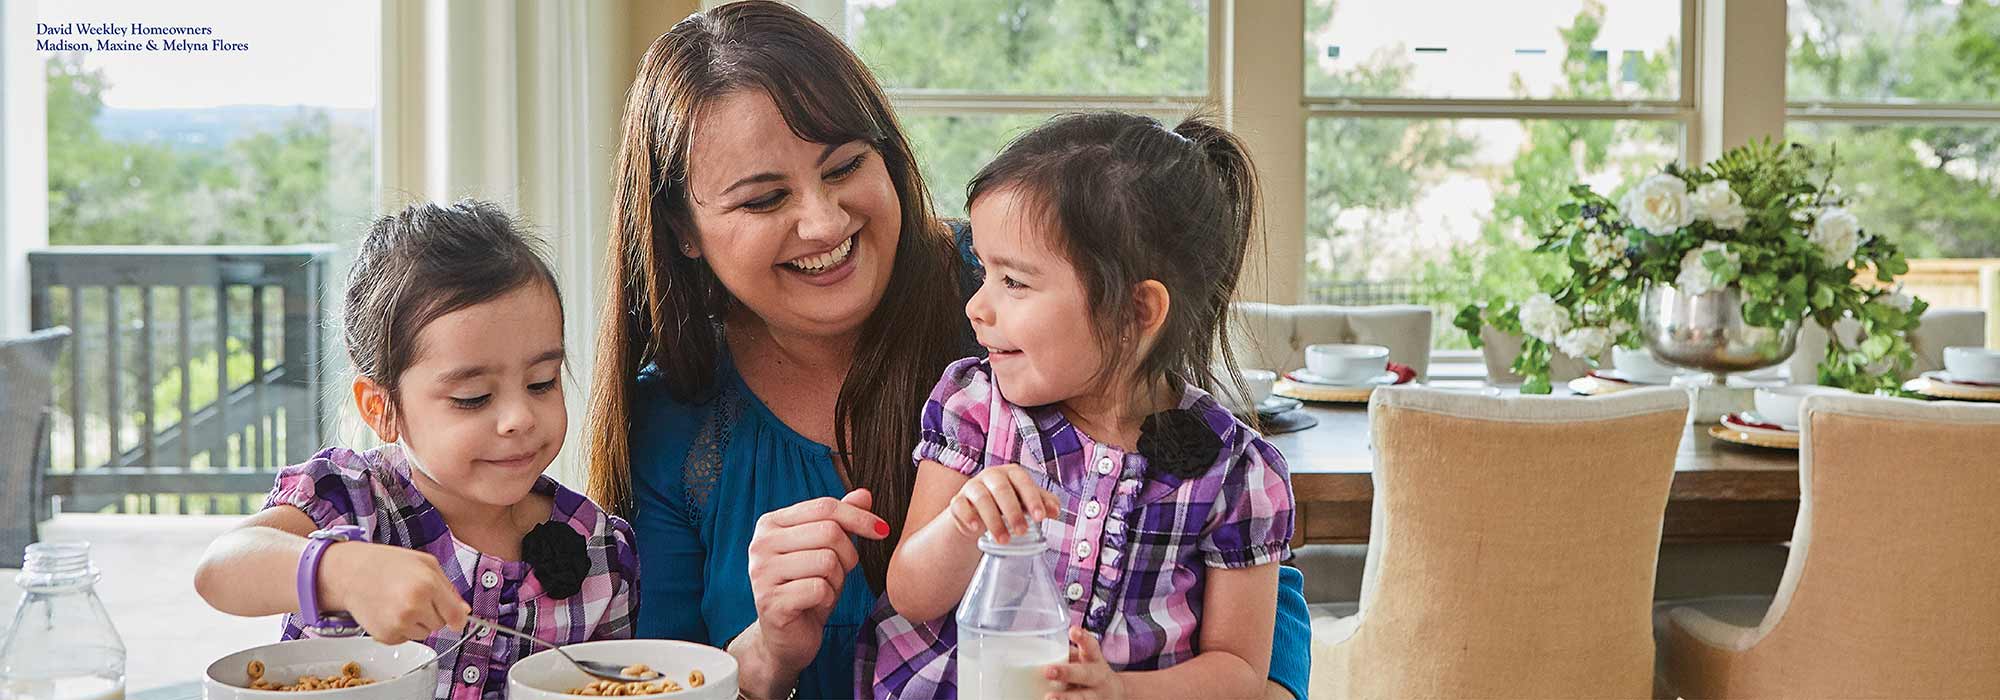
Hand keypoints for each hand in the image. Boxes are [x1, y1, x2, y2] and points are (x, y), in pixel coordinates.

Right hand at [318, 542, 468, 644]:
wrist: (351, 573)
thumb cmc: (387, 564)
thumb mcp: (425, 564)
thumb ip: (449, 588)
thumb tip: (464, 612)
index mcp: (427, 585)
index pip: (456, 616)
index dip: (458, 618)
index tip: (456, 618)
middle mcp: (413, 607)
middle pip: (441, 625)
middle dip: (433, 613)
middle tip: (415, 597)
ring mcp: (399, 624)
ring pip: (424, 634)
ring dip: (417, 622)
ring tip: (400, 602)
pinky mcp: (386, 636)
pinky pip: (406, 639)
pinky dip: (402, 629)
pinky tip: (390, 612)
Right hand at [745, 489, 888, 675]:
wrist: (786, 637)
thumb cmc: (807, 588)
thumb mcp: (827, 550)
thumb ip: (841, 521)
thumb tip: (865, 494)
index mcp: (771, 524)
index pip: (824, 506)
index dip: (859, 517)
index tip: (882, 530)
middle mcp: (760, 545)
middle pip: (829, 532)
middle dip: (848, 554)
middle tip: (841, 572)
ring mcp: (762, 574)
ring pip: (827, 561)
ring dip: (837, 579)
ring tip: (824, 588)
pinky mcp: (771, 602)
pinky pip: (820, 589)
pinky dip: (828, 598)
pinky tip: (815, 605)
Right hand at [947, 463, 1059, 544]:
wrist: (978, 514)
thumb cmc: (1008, 505)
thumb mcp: (1026, 503)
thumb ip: (1043, 504)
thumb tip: (1055, 510)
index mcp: (1011, 474)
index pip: (1023, 482)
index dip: (1032, 498)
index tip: (1040, 518)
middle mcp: (991, 476)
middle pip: (1001, 489)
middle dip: (1013, 511)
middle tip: (1022, 532)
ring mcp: (972, 487)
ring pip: (981, 498)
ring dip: (993, 520)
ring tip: (1003, 540)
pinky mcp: (957, 501)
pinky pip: (959, 505)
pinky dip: (968, 517)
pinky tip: (976, 529)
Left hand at [1045, 627, 1124, 699]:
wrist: (1115, 693)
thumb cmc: (1091, 671)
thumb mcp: (1085, 659)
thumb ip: (1067, 655)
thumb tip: (1038, 652)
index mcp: (1094, 659)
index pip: (1091, 646)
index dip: (1083, 638)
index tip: (1072, 631)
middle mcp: (1097, 677)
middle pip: (1085, 674)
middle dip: (1066, 673)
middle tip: (1048, 671)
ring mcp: (1095, 695)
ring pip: (1082, 697)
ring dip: (1065, 698)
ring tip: (1049, 698)